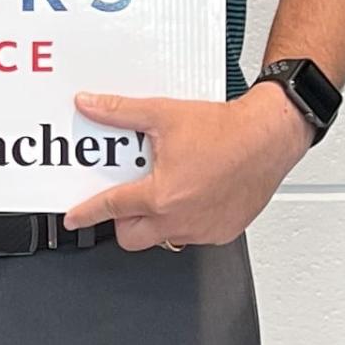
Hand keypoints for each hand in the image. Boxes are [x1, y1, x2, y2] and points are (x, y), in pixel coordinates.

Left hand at [61, 84, 313, 251]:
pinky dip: (183, 221)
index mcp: (162, 195)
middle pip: (132, 237)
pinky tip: (189, 195)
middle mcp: (181, 219)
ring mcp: (203, 229)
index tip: (74, 218)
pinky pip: (192, 236)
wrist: (269, 136)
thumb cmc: (226, 130)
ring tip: (161, 190)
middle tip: (125, 197)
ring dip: (155, 220)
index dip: (87, 213)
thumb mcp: (162, 114)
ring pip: (163, 238)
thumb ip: (119, 112)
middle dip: (122, 221)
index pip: (111, 208)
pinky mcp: (223, 232)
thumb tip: (90, 105)